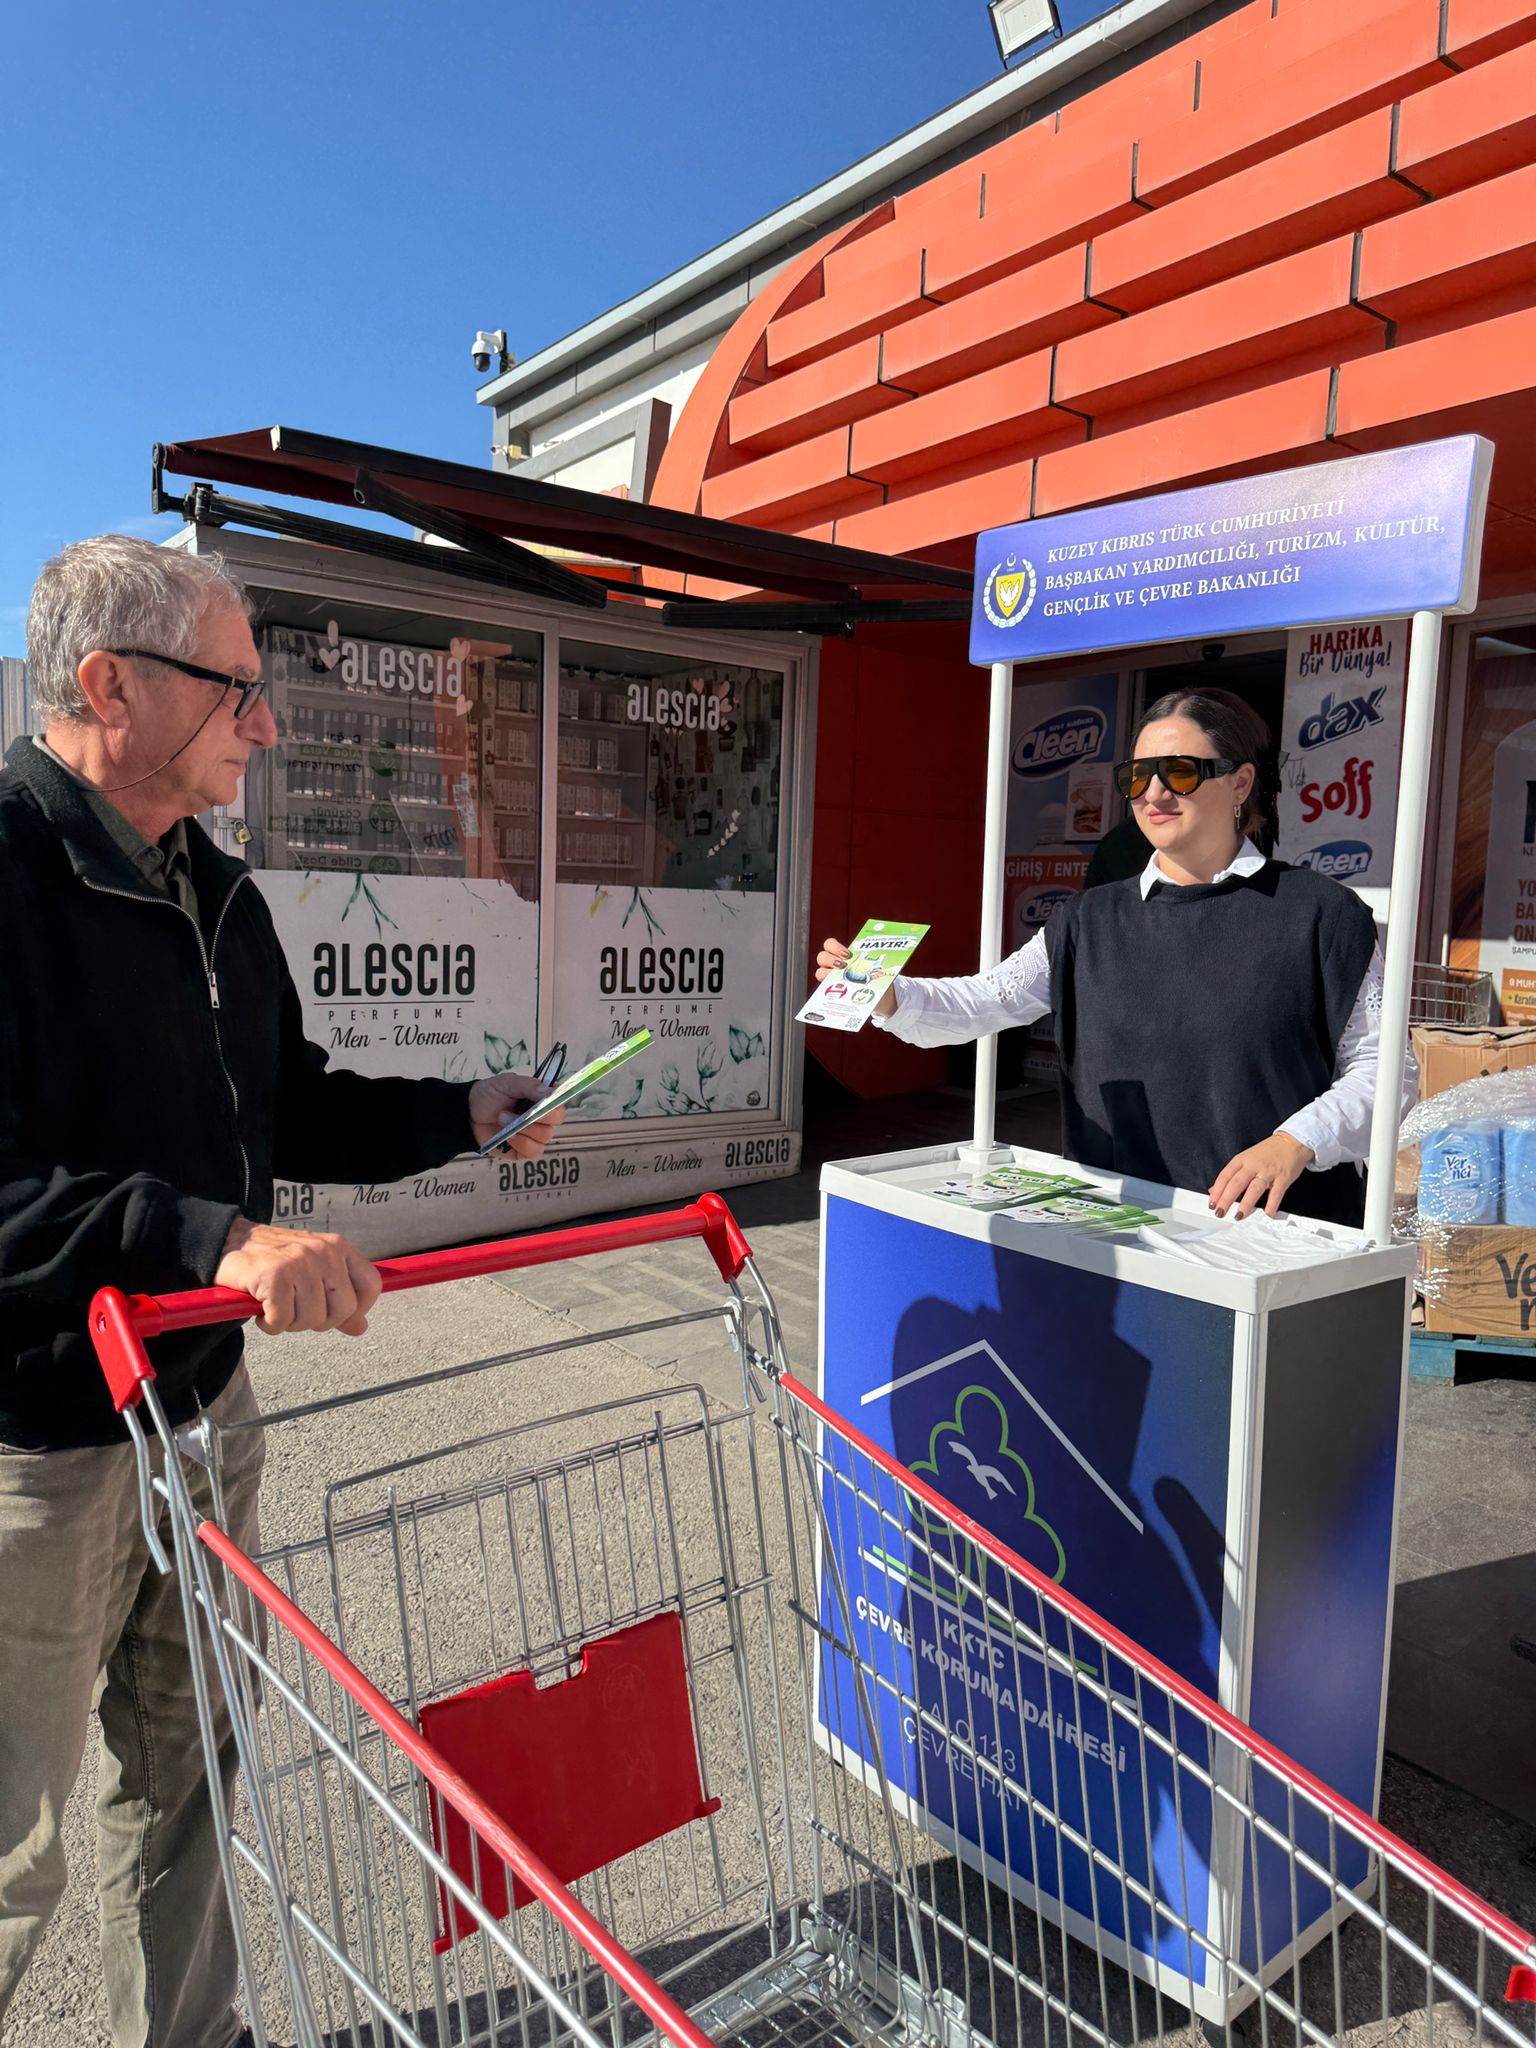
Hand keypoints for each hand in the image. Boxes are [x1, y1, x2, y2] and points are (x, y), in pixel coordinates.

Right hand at [216, 1220, 381, 1336]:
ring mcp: (299, 1262)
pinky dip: (270, 1324)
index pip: (370, 1284)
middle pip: (342, 1309)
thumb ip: (338, 1298)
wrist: (228, 1242)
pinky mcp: (274, 1276)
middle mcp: (323, 1252)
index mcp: (338, 1248)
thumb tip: (361, 1327)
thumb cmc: (273, 1260)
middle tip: (296, 1312)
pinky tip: (262, 1310)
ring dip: (290, 1323)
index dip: (359, 1309)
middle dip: (318, 1321)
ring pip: (312, 1318)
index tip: (337, 1317)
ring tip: (276, 1307)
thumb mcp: (313, 1272)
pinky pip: (282, 1320)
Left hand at [467, 1072, 565, 1157]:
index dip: (554, 1104)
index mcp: (542, 1098)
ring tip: (503, 1121)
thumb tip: (550, 1092)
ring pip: (544, 1138)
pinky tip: (508, 1137)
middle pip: (555, 1122)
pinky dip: (521, 1144)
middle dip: (534, 1118)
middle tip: (512, 1113)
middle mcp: (543, 1116)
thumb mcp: (507, 1083)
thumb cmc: (490, 1095)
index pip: (560, 1101)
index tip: (541, 1102)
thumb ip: (529, 1086)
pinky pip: (533, 1152)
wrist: (469, 1113)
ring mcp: (535, 1134)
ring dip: (523, 1130)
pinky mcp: (526, 1150)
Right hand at [815, 936, 897, 1016]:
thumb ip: (875, 963)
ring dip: (827, 972)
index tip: (847, 954)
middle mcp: (833, 965)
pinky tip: (841, 990)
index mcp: (842, 955)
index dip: (835, 947)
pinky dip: (830, 988)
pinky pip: (825, 988)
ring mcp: (831, 978)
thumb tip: (881, 961)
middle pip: (822, 956)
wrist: (879, 996)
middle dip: (830, 959)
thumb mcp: (876, 968)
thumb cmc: (876, 978)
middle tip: (843, 965)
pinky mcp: (832, 991)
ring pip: (820, 971)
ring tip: (840, 977)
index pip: (830, 945)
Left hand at [1208, 1132, 1314, 1218]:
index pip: (1225, 1176)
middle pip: (1236, 1183)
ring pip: (1254, 1188)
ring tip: (1239, 1216)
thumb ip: (1231, 1174)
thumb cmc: (1268, 1151)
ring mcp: (1269, 1171)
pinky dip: (1272, 1204)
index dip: (1217, 1191)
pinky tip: (1267, 1213)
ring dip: (1246, 1204)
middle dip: (1226, 1199)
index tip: (1212, 1203)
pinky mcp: (1283, 1177)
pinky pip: (1276, 1192)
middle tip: (1220, 1212)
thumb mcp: (1246, 1158)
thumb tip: (1213, 1189)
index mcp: (1242, 1159)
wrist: (1292, 1141)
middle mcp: (1253, 1165)